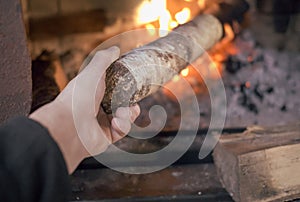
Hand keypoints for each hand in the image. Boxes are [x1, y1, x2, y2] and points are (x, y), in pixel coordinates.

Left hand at [30, 47, 139, 172]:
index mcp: (93, 93)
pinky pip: (122, 130)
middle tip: (133, 103)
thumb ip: (104, 60)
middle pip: (122, 104)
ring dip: (128, 114)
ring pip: (125, 118)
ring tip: (122, 113)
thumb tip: (115, 49)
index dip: (125, 87)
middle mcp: (97, 108)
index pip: (113, 89)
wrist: (68, 127)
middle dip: (131, 103)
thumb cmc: (77, 98)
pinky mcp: (106, 137)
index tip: (134, 84)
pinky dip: (122, 126)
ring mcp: (102, 123)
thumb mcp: (92, 73)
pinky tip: (115, 123)